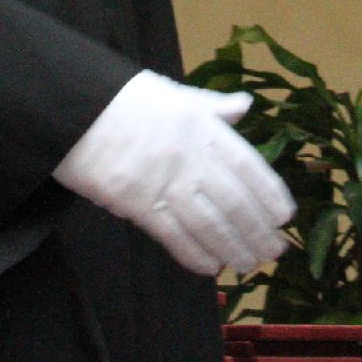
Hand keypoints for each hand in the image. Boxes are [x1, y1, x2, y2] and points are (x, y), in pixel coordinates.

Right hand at [53, 71, 295, 276]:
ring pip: (209, 223)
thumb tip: (245, 104)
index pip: (249, 166)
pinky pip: (174, 236)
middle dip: (257, 230)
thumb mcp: (176, 93)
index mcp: (204, 127)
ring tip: (249, 264)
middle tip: (273, 252)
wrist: (77, 110)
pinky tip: (211, 268)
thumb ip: (213, 106)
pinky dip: (195, 254)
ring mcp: (165, 182)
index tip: (284, 216)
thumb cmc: (127, 100)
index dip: (270, 194)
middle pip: (234, 201)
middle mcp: (191, 156)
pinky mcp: (138, 204)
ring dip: (233, 248)